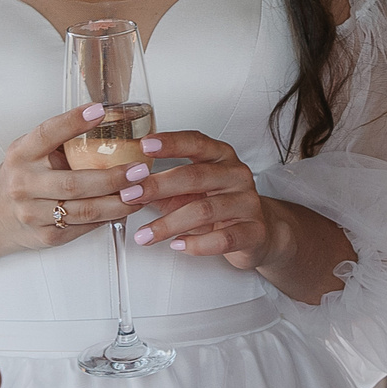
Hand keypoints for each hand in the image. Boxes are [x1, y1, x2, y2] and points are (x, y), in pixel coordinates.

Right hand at [0, 103, 138, 257]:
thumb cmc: (23, 176)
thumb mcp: (31, 151)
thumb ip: (60, 141)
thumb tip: (108, 119)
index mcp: (21, 154)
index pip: (47, 134)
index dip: (73, 121)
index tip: (99, 110)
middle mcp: (23, 184)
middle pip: (73, 183)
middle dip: (112, 178)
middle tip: (139, 170)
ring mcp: (32, 214)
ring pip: (84, 211)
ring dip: (118, 203)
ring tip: (141, 192)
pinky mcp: (45, 237)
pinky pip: (83, 227)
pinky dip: (107, 218)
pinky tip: (123, 208)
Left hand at [126, 129, 267, 263]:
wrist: (260, 233)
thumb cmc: (220, 206)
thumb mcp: (192, 191)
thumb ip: (164, 186)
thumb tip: (126, 185)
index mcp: (222, 157)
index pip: (196, 142)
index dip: (170, 143)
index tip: (144, 146)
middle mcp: (236, 175)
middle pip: (195, 176)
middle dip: (158, 186)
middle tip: (130, 195)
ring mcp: (248, 202)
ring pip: (205, 210)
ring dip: (169, 224)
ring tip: (145, 235)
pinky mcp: (253, 231)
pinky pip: (223, 239)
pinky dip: (197, 244)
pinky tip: (178, 245)